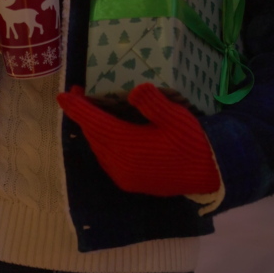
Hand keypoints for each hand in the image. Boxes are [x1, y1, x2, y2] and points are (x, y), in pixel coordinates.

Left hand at [57, 83, 219, 196]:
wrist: (210, 174)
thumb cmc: (192, 142)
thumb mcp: (176, 117)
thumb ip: (153, 103)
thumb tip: (133, 90)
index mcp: (128, 146)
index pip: (95, 123)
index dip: (78, 108)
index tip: (63, 95)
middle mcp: (120, 164)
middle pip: (94, 135)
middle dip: (83, 115)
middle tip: (78, 95)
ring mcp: (124, 176)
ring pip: (99, 148)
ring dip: (93, 129)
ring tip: (91, 110)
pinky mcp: (131, 182)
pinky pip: (107, 159)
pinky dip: (102, 142)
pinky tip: (107, 131)